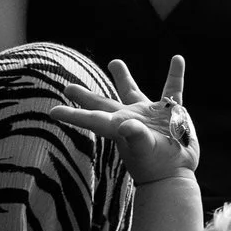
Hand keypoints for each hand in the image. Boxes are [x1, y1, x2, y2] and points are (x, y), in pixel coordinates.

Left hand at [52, 56, 199, 184]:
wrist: (177, 172)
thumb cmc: (157, 165)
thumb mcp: (145, 150)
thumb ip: (136, 136)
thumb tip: (127, 126)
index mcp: (118, 126)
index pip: (91, 118)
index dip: (72, 115)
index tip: (53, 112)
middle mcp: (130, 118)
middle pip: (103, 103)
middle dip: (85, 96)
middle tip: (67, 87)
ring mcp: (150, 115)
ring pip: (132, 91)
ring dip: (123, 77)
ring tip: (114, 62)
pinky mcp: (171, 113)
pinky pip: (172, 89)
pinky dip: (175, 74)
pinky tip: (177, 59)